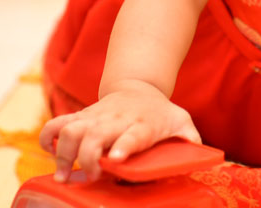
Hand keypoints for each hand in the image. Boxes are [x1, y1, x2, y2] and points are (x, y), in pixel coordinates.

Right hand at [38, 80, 200, 182]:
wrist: (138, 85)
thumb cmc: (161, 112)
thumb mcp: (182, 121)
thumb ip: (191, 139)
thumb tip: (212, 160)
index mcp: (143, 123)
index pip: (132, 135)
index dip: (123, 146)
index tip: (116, 160)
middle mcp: (117, 119)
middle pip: (96, 136)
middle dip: (88, 158)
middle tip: (90, 177)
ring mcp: (96, 116)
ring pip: (72, 130)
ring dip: (64, 153)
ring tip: (64, 175)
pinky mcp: (81, 116)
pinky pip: (57, 124)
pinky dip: (48, 137)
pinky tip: (49, 152)